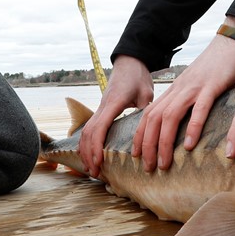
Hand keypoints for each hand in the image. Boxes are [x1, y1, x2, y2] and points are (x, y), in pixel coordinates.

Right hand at [78, 57, 153, 176]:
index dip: (97, 147)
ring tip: (90, 168)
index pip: (100, 127)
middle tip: (95, 173)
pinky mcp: (101, 109)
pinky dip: (86, 142)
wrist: (130, 62)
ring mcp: (99, 107)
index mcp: (113, 103)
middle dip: (89, 154)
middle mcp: (102, 106)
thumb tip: (149, 132)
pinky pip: (89, 127)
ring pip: (85, 131)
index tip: (99, 163)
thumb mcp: (146, 93)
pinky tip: (88, 154)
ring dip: (85, 150)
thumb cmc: (138, 77)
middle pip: (88, 133)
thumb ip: (145, 111)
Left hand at [131, 25, 234, 171]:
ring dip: (164, 142)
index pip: (149, 115)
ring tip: (164, 164)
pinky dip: (192, 127)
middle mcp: (180, 89)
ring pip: (170, 116)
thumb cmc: (219, 68)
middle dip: (147, 145)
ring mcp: (194, 87)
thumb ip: (190, 104)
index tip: (136, 156)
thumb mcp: (198, 87)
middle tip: (147, 168)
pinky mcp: (212, 85)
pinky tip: (190, 145)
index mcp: (176, 91)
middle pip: (154, 118)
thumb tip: (185, 128)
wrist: (234, 42)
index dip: (140, 136)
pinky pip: (199, 108)